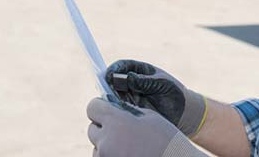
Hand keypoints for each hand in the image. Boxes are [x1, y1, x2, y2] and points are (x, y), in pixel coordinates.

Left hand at [86, 96, 206, 156]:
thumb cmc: (166, 139)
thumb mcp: (149, 117)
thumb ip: (128, 111)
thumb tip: (115, 108)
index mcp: (116, 122)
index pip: (92, 107)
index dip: (99, 105)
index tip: (106, 107)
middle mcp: (106, 141)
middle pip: (92, 128)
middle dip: (104, 126)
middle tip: (120, 127)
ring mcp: (105, 156)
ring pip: (97, 145)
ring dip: (107, 142)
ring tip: (128, 143)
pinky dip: (110, 154)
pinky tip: (128, 152)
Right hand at [105, 60, 206, 136]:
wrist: (183, 113)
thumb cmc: (174, 93)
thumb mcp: (162, 84)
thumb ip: (144, 82)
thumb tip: (126, 77)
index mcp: (140, 70)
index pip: (122, 66)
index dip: (113, 69)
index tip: (109, 75)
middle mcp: (131, 83)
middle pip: (113, 81)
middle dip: (111, 86)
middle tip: (114, 93)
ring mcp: (130, 97)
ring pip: (113, 96)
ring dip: (114, 100)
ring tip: (123, 103)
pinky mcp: (131, 111)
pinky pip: (119, 110)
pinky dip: (119, 111)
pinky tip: (125, 113)